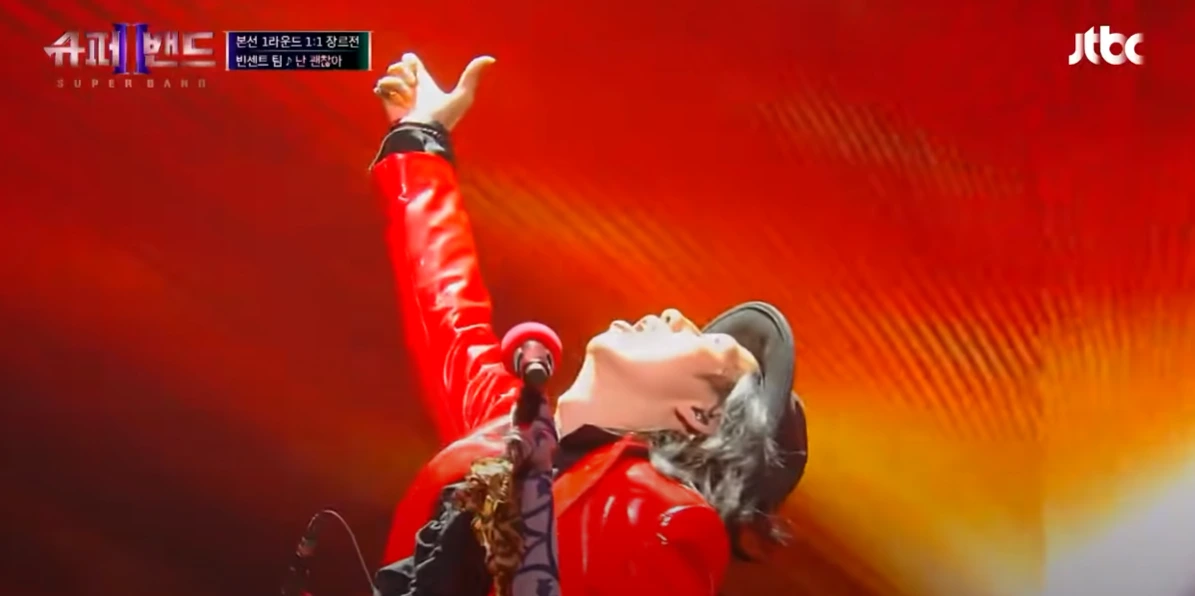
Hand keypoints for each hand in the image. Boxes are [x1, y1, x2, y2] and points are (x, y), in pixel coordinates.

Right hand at [373, 52, 495, 129]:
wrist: (422, 133)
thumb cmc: (444, 117)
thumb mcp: (463, 95)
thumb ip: (473, 75)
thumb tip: (490, 59)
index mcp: (426, 85)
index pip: (414, 65)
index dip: (411, 60)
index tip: (412, 62)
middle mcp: (412, 89)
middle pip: (400, 66)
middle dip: (404, 68)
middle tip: (413, 81)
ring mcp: (399, 96)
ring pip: (391, 74)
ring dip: (399, 81)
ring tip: (408, 94)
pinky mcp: (388, 103)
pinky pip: (381, 86)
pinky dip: (388, 88)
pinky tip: (399, 98)